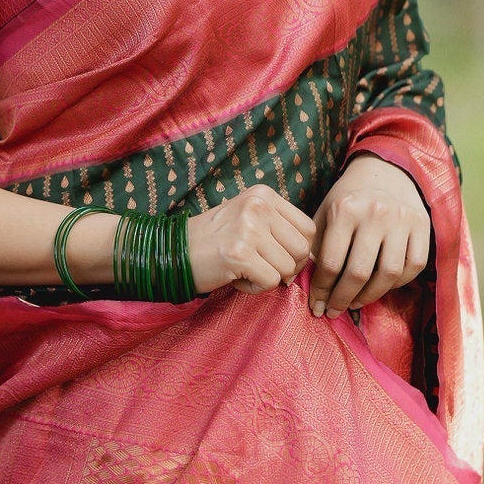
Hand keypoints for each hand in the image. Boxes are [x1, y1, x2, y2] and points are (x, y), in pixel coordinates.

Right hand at [186, 185, 314, 295]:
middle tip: (263, 270)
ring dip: (269, 279)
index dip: (299, 251)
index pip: (308, 228)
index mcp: (263, 195)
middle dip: (287, 268)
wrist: (172, 251)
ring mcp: (248, 228)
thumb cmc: (215, 240)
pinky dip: (255, 288)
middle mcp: (258, 206)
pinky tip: (236, 279)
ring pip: (287, 268)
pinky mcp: (240, 254)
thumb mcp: (248, 219)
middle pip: (302, 249)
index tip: (279, 258)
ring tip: (245, 271)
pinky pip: (270, 282)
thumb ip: (279, 228)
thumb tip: (311, 256)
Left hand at [308, 154, 430, 318]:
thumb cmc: (348, 199)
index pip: (330, 263)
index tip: (316, 306)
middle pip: (359, 273)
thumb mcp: (325, 214)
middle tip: (333, 312)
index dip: (321, 291)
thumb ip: (316, 247)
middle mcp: (376, 212)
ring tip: (355, 302)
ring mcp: (402, 219)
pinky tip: (381, 286)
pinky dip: (397, 283)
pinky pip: (413, 267)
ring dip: (370, 296)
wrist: (384, 171)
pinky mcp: (423, 225)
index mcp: (345, 209)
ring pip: (388, 274)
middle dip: (342, 299)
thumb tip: (306, 288)